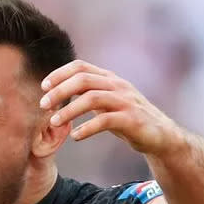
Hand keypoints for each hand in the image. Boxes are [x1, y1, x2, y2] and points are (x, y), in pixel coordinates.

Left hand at [40, 60, 182, 155]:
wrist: (160, 136)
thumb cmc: (129, 120)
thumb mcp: (107, 103)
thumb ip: (89, 94)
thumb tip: (61, 93)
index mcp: (109, 79)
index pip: (81, 66)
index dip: (59, 74)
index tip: (43, 87)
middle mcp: (117, 86)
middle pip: (83, 79)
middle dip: (59, 91)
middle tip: (43, 105)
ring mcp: (126, 101)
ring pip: (92, 98)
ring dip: (69, 109)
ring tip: (53, 122)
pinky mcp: (132, 120)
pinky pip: (106, 120)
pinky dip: (87, 128)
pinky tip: (75, 136)